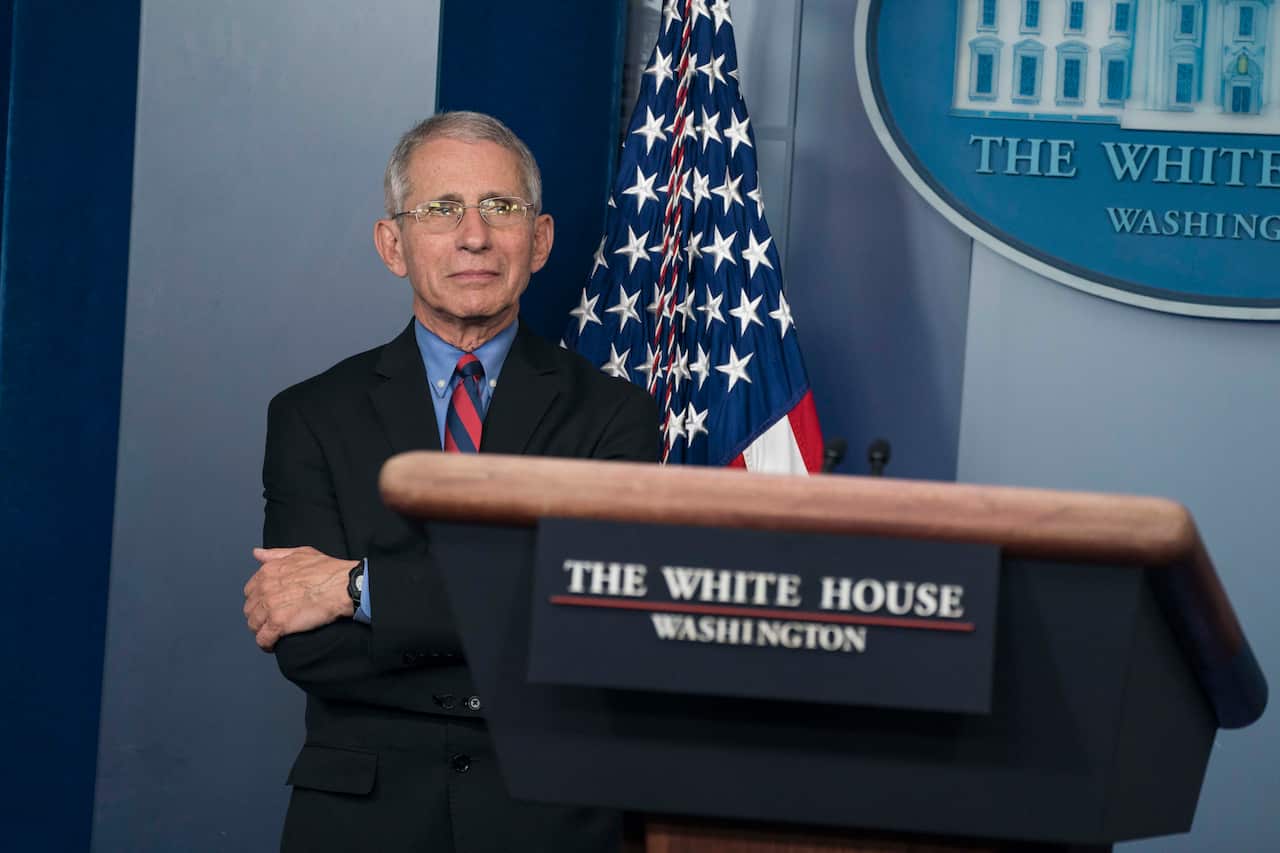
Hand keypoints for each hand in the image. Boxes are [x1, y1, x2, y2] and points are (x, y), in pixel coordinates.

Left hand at [243, 546, 357, 650]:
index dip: (259, 600)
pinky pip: (263, 639)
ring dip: (262, 630)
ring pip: (254, 625)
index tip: (268, 605)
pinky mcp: (279, 623)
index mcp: (268, 571)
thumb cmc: (328, 570)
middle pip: (250, 609)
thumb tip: (257, 554)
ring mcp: (270, 606)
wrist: (343, 586)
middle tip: (271, 621)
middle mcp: (265, 588)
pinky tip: (273, 645)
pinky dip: (266, 644)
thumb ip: (276, 554)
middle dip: (259, 616)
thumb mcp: (301, 553)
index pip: (250, 591)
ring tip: (272, 634)